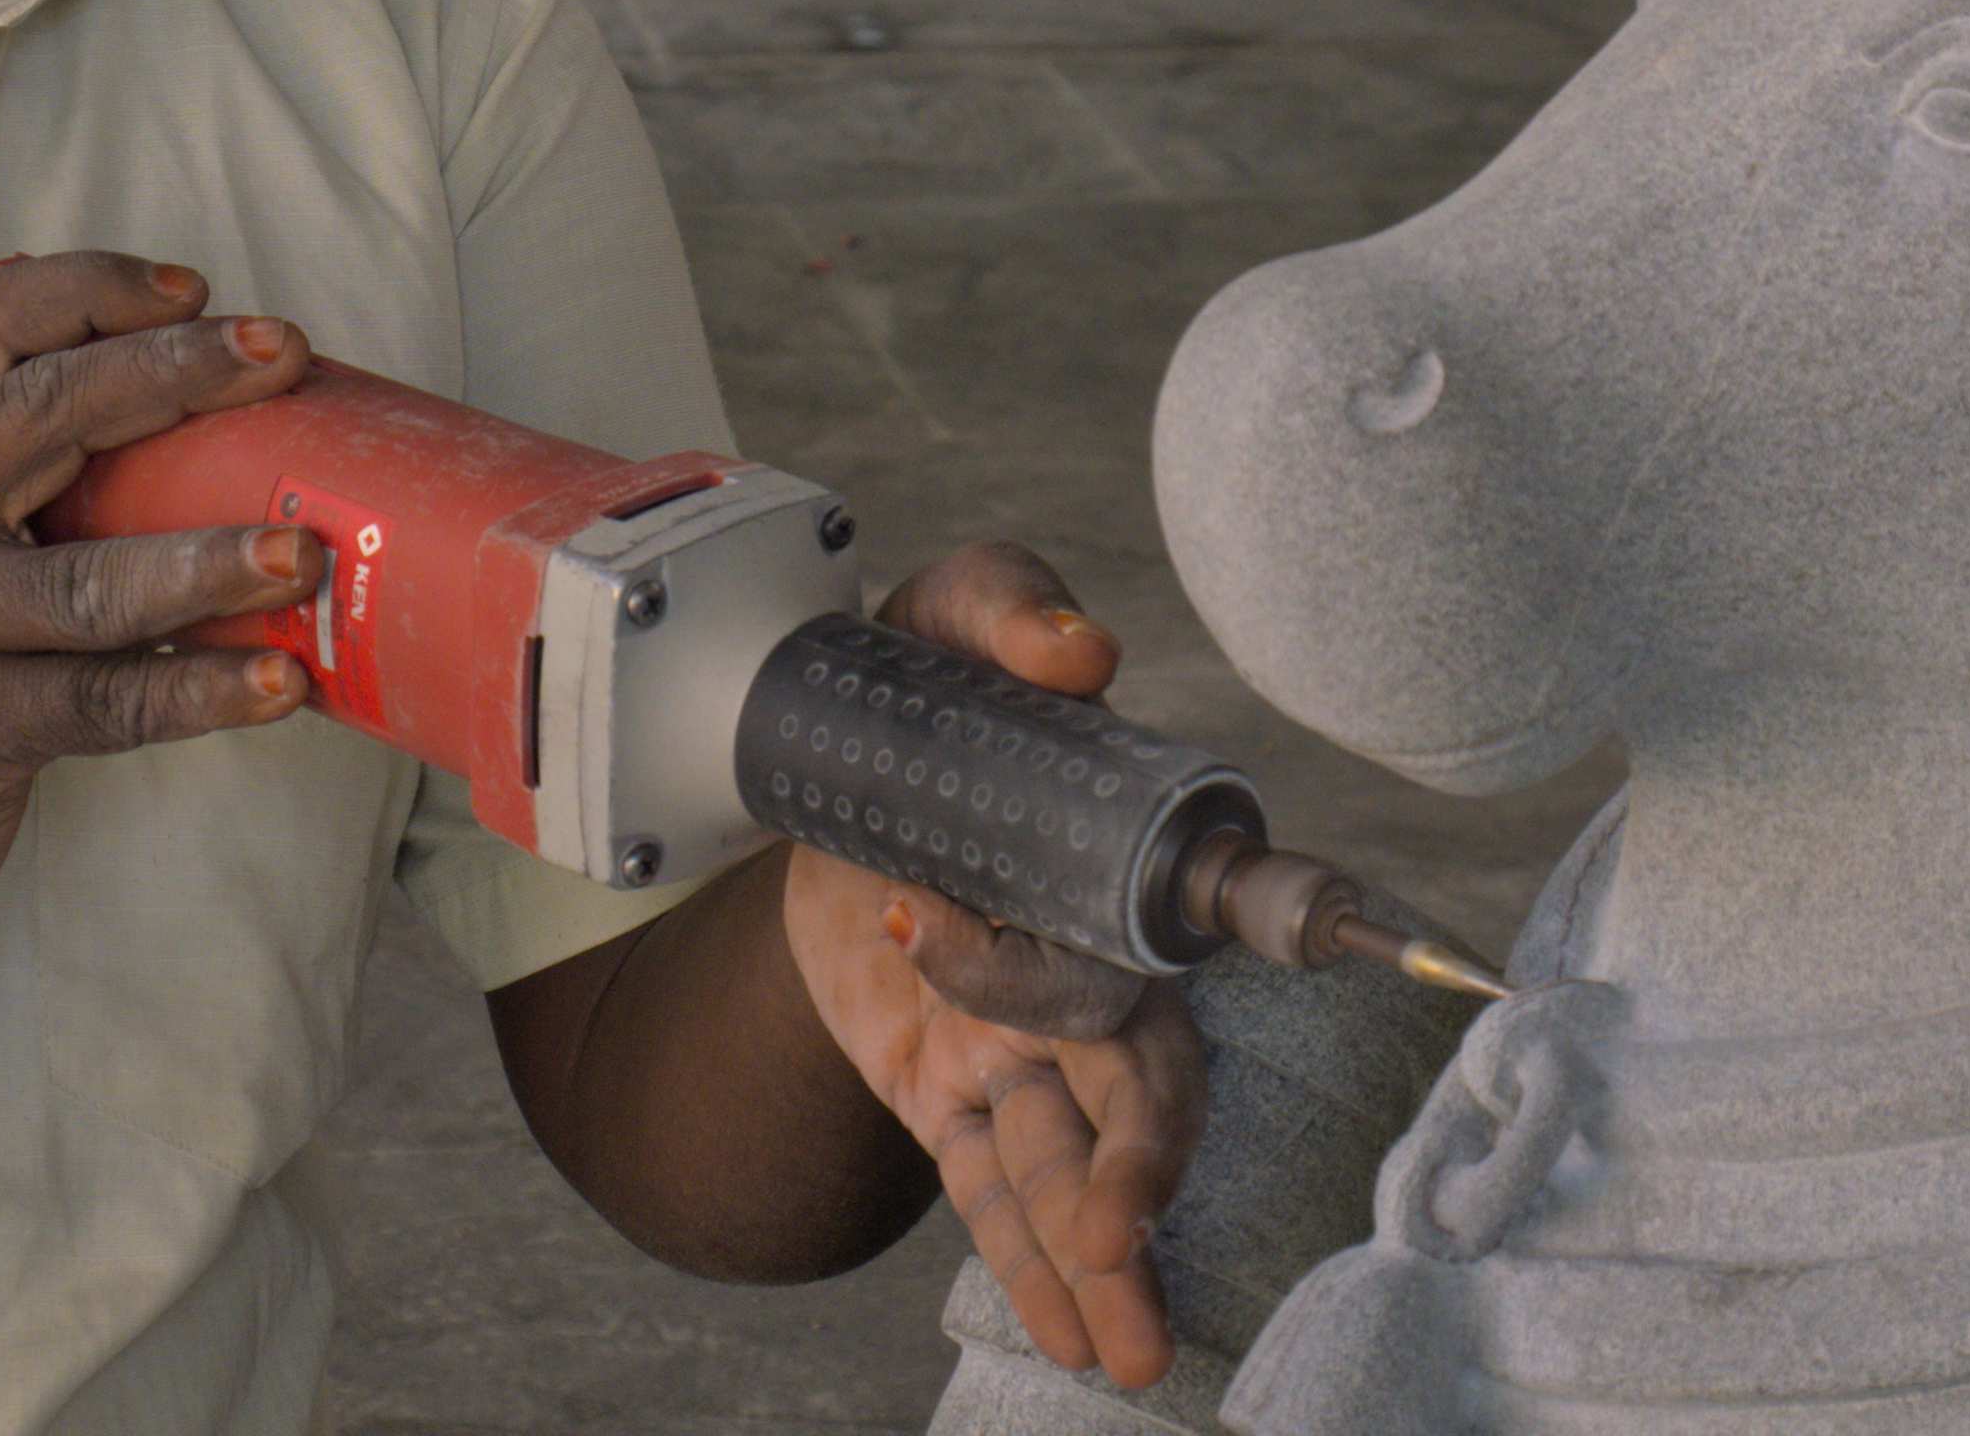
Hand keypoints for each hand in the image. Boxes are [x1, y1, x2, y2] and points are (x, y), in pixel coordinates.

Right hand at [0, 251, 320, 968]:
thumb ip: (15, 465)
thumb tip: (219, 413)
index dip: (92, 285)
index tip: (196, 289)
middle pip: (48, 410)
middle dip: (178, 372)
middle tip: (288, 353)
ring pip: (88, 582)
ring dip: (210, 563)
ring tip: (304, 552)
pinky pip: (102, 704)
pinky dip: (199, 692)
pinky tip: (278, 685)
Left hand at [782, 542, 1208, 1389]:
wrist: (820, 746)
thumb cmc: (925, 675)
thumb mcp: (953, 619)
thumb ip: (1014, 616)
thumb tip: (1077, 650)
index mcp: (1103, 876)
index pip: (1143, 978)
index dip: (1149, 1052)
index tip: (1146, 1133)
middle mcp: (1080, 971)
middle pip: (1130, 1089)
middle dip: (1134, 1176)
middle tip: (1117, 1239)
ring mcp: (1016, 1036)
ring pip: (1073, 1157)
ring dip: (1102, 1254)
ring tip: (1123, 1353)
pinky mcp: (946, 1079)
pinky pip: (995, 1179)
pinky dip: (1027, 1255)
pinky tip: (1068, 1333)